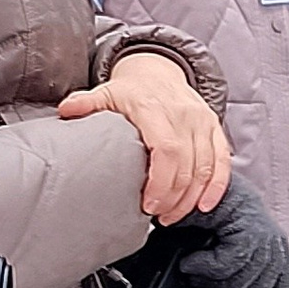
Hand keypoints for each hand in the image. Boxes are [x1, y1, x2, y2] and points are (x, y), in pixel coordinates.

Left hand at [58, 52, 230, 220]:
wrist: (159, 71)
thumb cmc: (132, 90)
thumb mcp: (106, 92)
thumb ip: (87, 103)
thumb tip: (66, 110)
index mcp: (155, 107)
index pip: (167, 149)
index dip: (160, 182)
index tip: (148, 205)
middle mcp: (183, 114)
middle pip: (187, 164)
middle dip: (173, 197)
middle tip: (156, 216)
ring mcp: (202, 121)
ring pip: (206, 167)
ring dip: (191, 197)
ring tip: (171, 216)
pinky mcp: (213, 128)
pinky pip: (222, 160)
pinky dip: (217, 186)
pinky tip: (204, 205)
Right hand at [171, 181, 288, 287]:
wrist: (197, 180)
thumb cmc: (206, 210)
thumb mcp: (221, 247)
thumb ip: (227, 273)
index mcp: (275, 248)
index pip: (282, 286)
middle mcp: (274, 244)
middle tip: (198, 285)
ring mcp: (265, 238)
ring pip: (240, 281)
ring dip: (209, 281)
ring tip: (192, 270)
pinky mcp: (251, 231)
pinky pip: (228, 265)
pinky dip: (204, 266)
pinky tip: (192, 260)